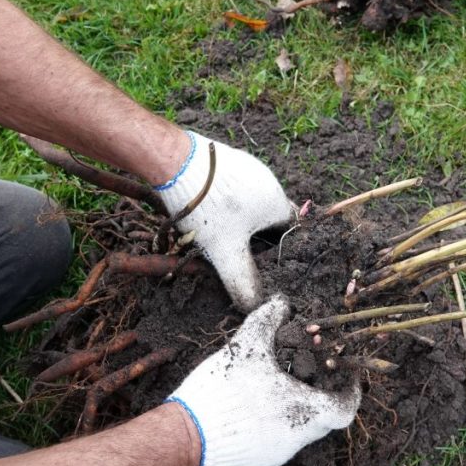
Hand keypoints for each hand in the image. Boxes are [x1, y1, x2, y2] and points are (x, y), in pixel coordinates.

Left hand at [155, 131, 295, 309]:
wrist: (176, 162)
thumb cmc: (208, 208)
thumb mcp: (225, 251)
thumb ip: (242, 281)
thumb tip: (255, 305)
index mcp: (277, 203)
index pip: (289, 233)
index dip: (276, 252)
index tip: (257, 263)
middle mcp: (270, 182)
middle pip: (269, 218)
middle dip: (255, 237)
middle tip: (235, 251)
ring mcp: (249, 167)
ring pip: (251, 202)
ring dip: (239, 220)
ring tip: (217, 232)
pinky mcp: (228, 160)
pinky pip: (234, 187)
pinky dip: (225, 202)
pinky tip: (207, 210)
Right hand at [166, 295, 360, 465]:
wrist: (186, 438)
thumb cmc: (222, 391)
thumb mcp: (247, 345)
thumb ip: (268, 318)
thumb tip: (282, 301)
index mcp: (305, 412)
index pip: (345, 408)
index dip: (350, 390)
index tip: (346, 374)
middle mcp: (298, 439)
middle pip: (323, 417)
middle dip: (319, 391)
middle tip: (308, 368)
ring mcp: (278, 454)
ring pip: (301, 428)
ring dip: (296, 405)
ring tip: (278, 381)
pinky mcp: (259, 461)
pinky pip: (279, 438)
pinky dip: (277, 419)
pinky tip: (256, 402)